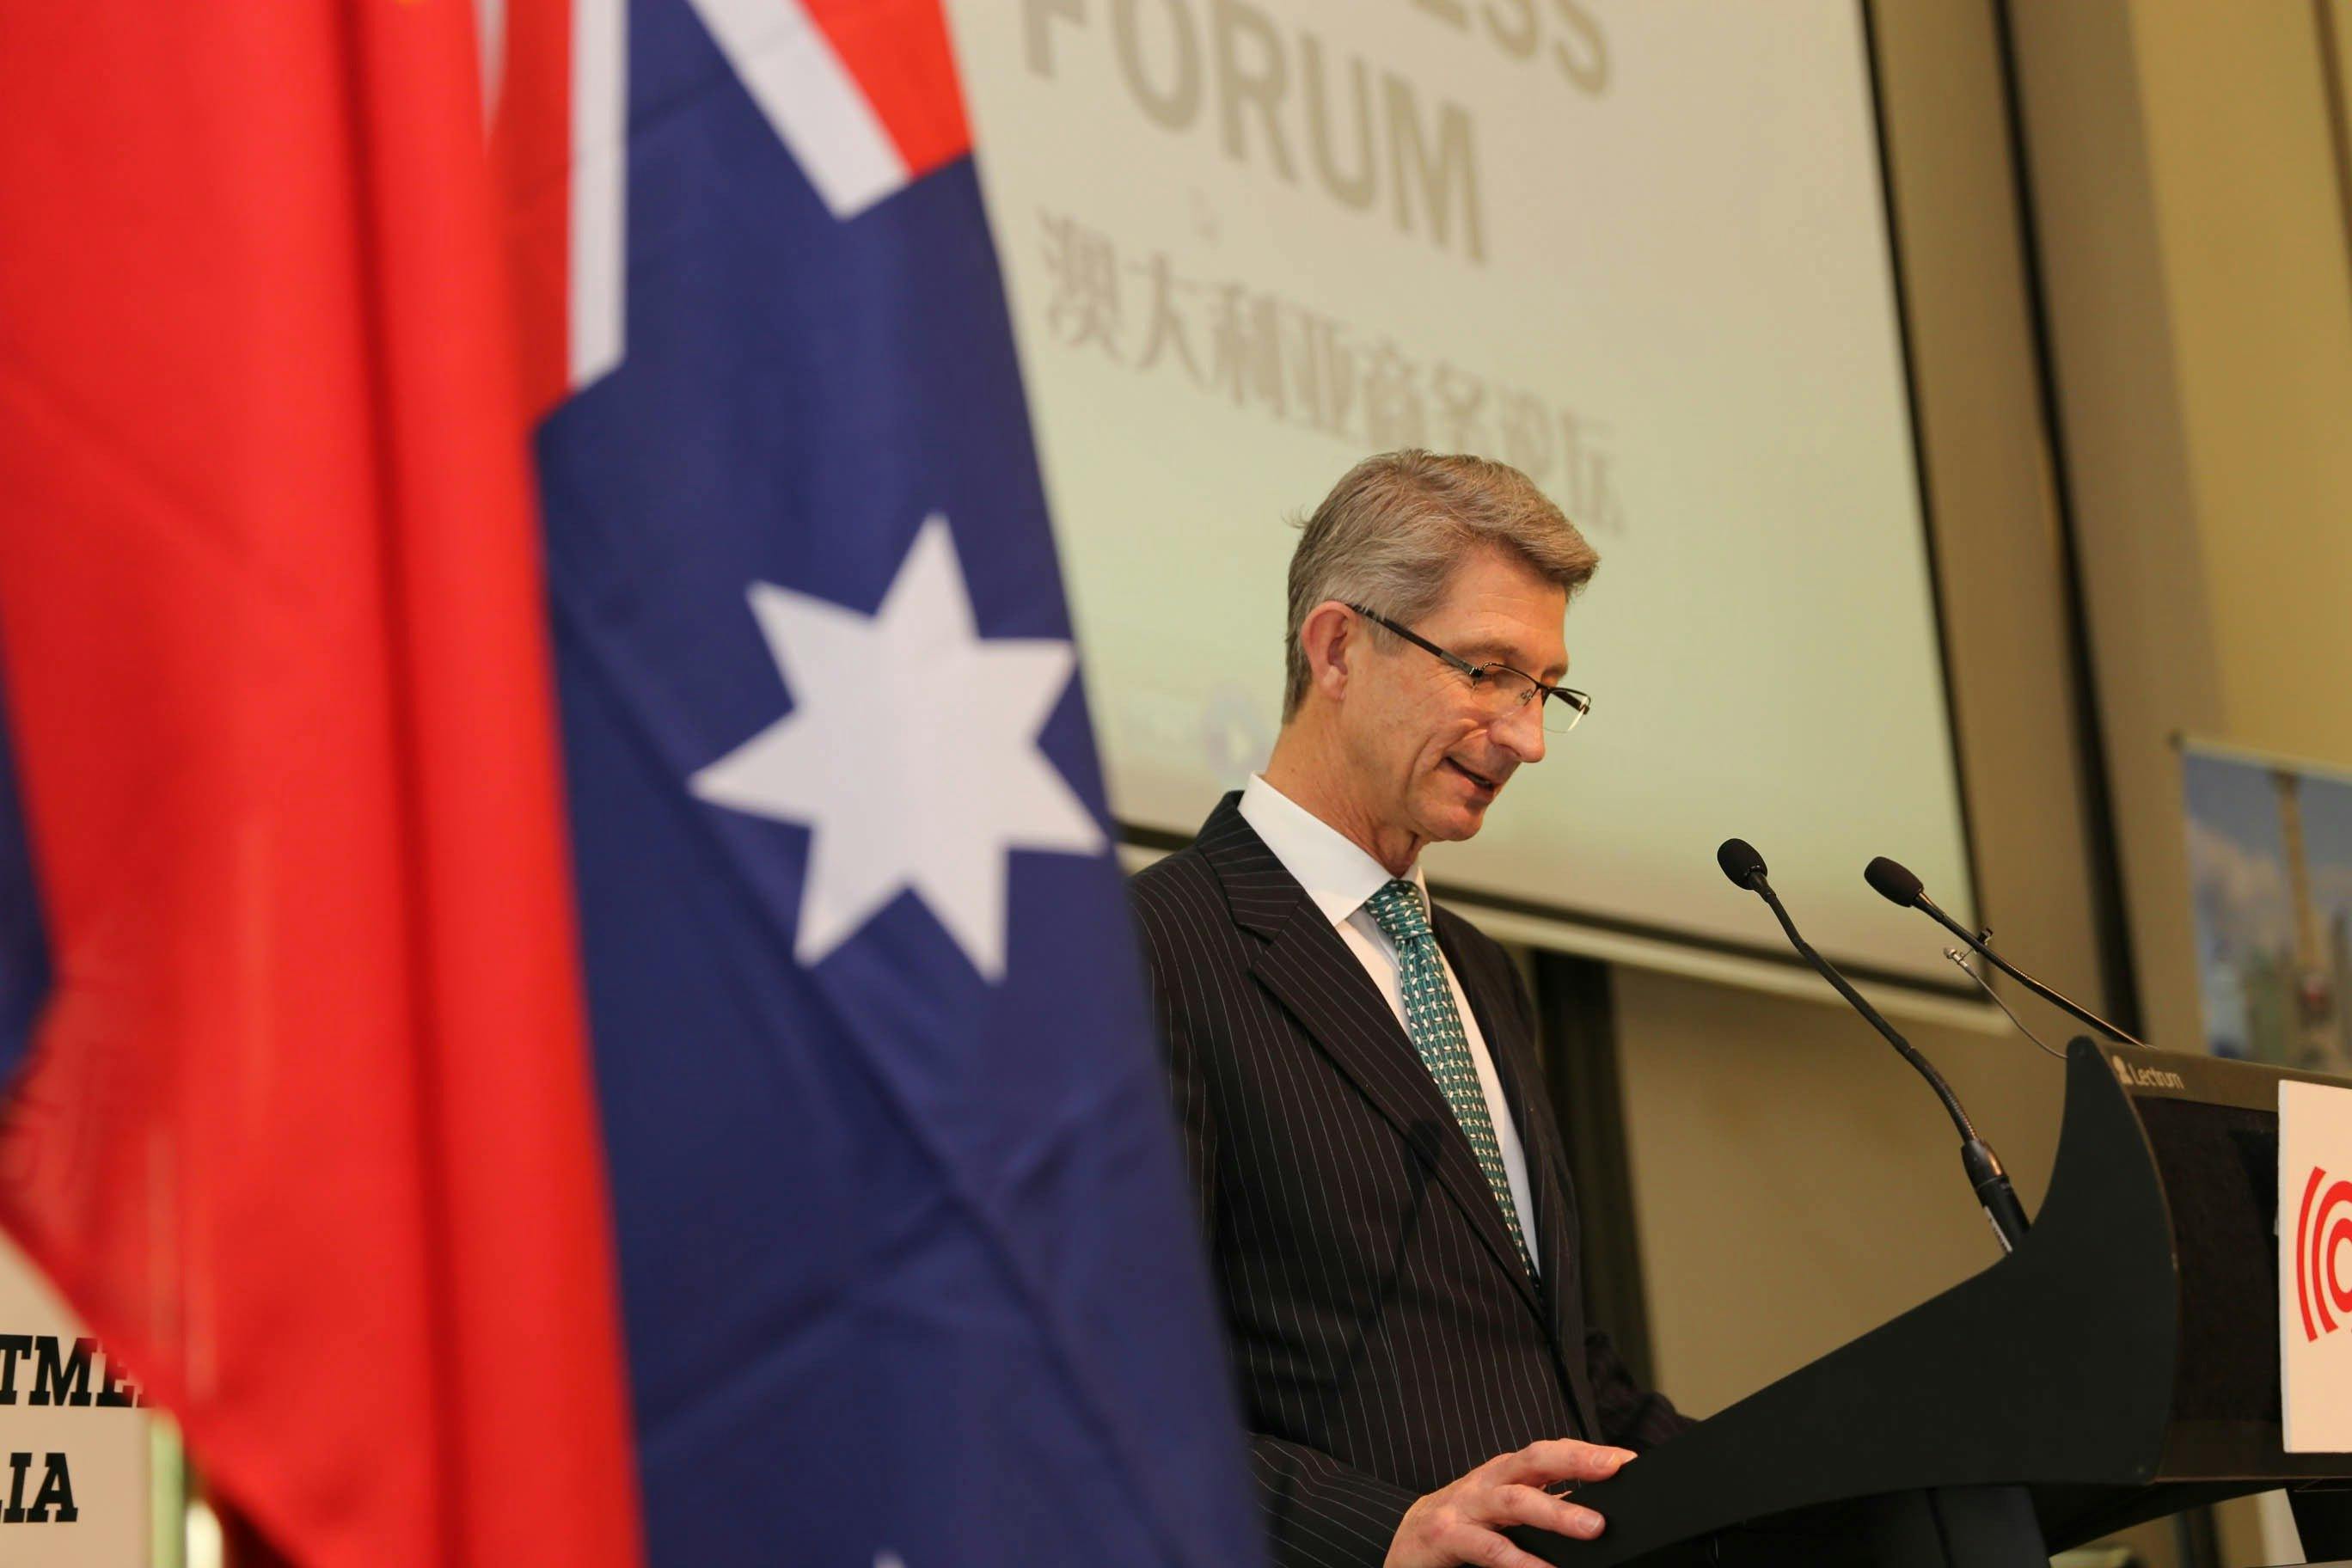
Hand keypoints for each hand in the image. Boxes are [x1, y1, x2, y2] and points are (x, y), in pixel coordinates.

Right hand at [1383, 1439, 1634, 1567]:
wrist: (1403, 1545)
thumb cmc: (1462, 1528)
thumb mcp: (1501, 1512)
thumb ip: (1539, 1507)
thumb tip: (1595, 1515)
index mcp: (1504, 1473)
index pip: (1550, 1453)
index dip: (1587, 1453)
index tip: (1628, 1460)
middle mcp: (1487, 1483)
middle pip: (1533, 1460)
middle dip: (1575, 1461)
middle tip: (1615, 1469)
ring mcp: (1465, 1507)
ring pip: (1514, 1501)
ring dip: (1556, 1512)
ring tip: (1594, 1527)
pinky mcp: (1447, 1536)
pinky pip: (1491, 1549)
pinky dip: (1522, 1562)